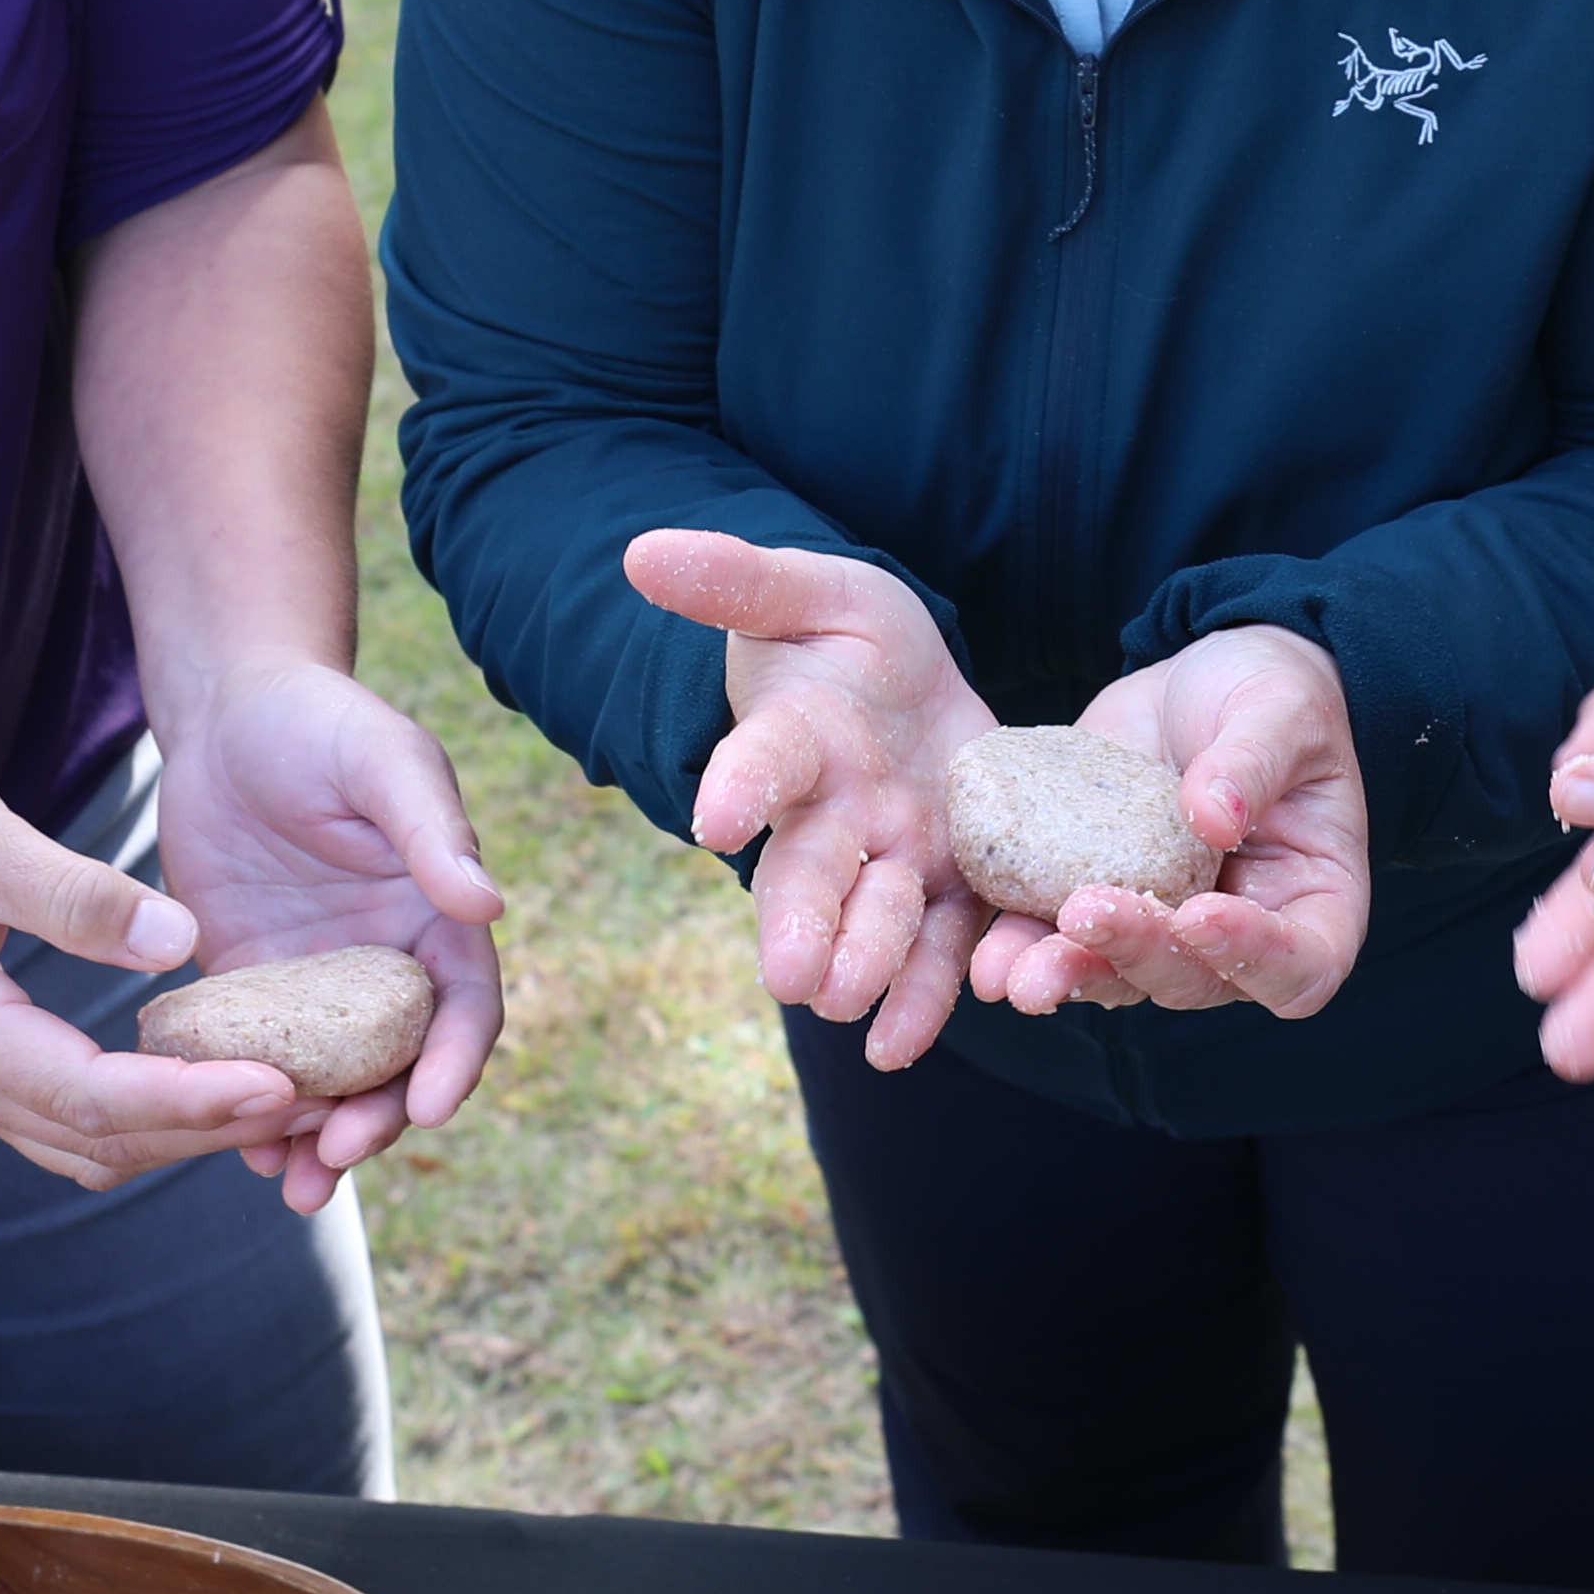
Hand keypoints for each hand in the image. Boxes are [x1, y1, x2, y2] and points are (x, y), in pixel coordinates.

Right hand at [0, 748, 316, 1189]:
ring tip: (289, 1095)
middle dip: (213, 1128)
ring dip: (187, 1131)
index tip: (285, 1081)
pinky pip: (72, 1119)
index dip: (194, 1099)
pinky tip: (211, 1074)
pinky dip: (148, 1112)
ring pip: (90, 1146)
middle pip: (105, 1143)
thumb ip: (72, 894)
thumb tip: (177, 940)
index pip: (94, 1097)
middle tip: (322, 1099)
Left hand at [144, 651, 515, 1210]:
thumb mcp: (381, 762)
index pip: (463, 1008)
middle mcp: (385, 963)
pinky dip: (248, 1108)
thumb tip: (489, 908)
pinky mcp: (249, 989)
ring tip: (287, 1185)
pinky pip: (255, 1062)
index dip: (454, 1063)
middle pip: (396, 1067)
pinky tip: (227, 1146)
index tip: (429, 1109)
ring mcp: (316, 984)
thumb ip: (432, 831)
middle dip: (375, 1122)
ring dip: (315, 1139)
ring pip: (328, 1083)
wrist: (226, 712)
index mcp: (438, 916)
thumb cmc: (320, 722)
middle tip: (335, 1156)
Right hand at [628, 527, 990, 1065]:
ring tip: (853, 1004)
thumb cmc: (850, 637)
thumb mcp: (809, 591)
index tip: (716, 820)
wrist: (916, 691)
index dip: (739, 787)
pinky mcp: (951, 883)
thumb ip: (737, 580)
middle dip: (799, 921)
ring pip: (875, 920)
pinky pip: (941, 945)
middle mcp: (830, 815)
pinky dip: (925, 997)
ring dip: (867, 965)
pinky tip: (905, 1043)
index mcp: (793, 741)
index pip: (761, 761)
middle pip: (808, 873)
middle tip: (791, 974)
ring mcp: (890, 858)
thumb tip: (642, 550)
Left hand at [982, 628, 1367, 1025]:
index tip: (1201, 915)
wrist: (1206, 681)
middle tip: (1083, 918)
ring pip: (1118, 976)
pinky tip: (989, 946)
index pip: (1300, 966)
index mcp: (1310, 904)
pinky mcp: (1097, 897)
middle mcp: (1237, 937)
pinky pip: (1057, 938)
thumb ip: (1253, 761)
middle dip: (1135, 956)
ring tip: (1010, 970)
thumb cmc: (1273, 697)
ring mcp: (1163, 926)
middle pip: (1193, 979)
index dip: (1253, 958)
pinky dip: (1022, 944)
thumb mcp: (1281, 710)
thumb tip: (1214, 817)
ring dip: (1066, 973)